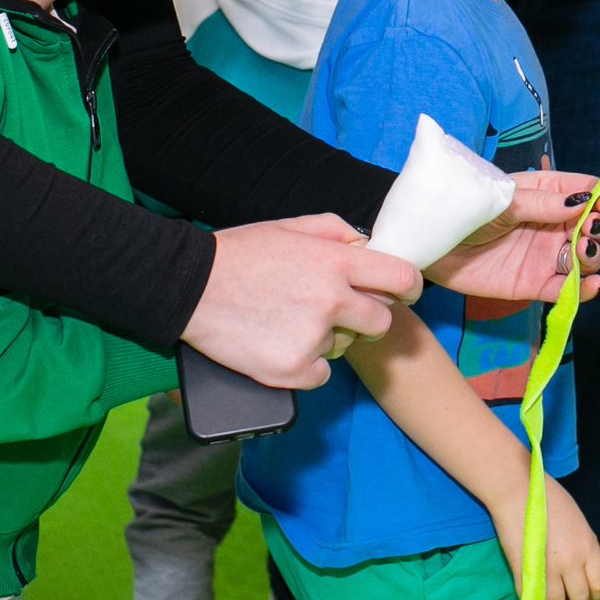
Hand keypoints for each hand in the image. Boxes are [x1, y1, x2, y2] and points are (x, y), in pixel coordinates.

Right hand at [183, 216, 421, 389]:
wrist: (189, 286)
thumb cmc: (241, 252)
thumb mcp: (292, 225)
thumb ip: (337, 231)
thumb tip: (367, 245)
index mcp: (336, 262)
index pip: (401, 278)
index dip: (409, 287)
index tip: (405, 293)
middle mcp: (331, 301)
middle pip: (380, 321)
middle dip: (367, 317)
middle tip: (338, 312)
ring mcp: (312, 338)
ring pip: (345, 347)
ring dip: (329, 339)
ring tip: (291, 320)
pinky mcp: (291, 369)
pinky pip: (321, 374)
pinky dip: (306, 366)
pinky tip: (282, 344)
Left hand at [427, 169, 599, 303]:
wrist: (435, 244)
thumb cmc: (467, 211)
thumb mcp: (503, 200)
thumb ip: (541, 203)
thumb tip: (581, 201)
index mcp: (547, 194)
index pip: (586, 192)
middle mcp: (553, 225)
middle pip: (593, 226)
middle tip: (589, 231)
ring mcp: (546, 255)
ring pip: (585, 258)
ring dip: (592, 256)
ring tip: (580, 252)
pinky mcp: (536, 284)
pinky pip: (566, 289)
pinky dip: (583, 289)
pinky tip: (591, 284)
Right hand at [494, 475, 599, 599]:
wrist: (517, 490)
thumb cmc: (549, 498)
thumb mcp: (578, 520)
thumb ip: (588, 545)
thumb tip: (598, 564)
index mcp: (588, 547)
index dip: (595, 592)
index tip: (588, 591)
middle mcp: (572, 562)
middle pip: (580, 598)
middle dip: (575, 598)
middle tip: (567, 591)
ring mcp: (548, 570)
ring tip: (550, 591)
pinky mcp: (525, 573)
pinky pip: (532, 598)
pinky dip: (532, 596)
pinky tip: (533, 586)